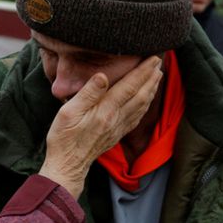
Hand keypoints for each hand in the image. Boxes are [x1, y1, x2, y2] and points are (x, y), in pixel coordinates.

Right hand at [39, 56, 161, 197]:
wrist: (67, 165)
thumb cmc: (64, 137)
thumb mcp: (68, 112)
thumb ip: (88, 94)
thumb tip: (103, 76)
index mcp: (105, 111)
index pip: (129, 86)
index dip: (142, 71)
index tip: (152, 58)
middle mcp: (116, 119)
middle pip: (140, 95)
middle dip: (151, 77)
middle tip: (159, 62)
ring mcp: (118, 128)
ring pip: (141, 106)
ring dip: (151, 90)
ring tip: (157, 77)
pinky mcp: (116, 134)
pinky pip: (136, 117)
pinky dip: (145, 105)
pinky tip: (146, 100)